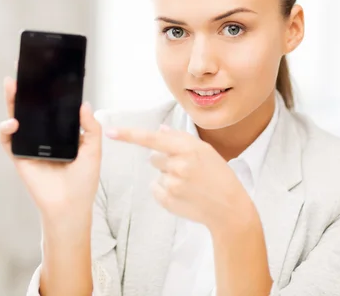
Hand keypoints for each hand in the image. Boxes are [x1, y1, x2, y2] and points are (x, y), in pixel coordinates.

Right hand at [0, 63, 101, 221]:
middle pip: (32, 107)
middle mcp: (44, 135)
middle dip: (26, 89)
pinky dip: (6, 130)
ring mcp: (30, 145)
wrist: (70, 206)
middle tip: (22, 69)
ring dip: (12, 101)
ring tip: (12, 85)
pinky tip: (13, 122)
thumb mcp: (94, 150)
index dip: (48, 90)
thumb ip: (91, 127)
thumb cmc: (84, 180)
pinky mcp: (19, 157)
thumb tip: (85, 104)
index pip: (52, 106)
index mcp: (61, 132)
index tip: (47, 70)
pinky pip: (8, 140)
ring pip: (17, 117)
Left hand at [106, 124, 252, 232]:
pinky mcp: (167, 200)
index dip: (129, 135)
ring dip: (168, 176)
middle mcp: (178, 166)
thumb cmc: (219, 176)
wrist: (229, 208)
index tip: (110, 132)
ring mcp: (172, 185)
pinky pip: (157, 188)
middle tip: (187, 170)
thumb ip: (181, 138)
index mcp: (188, 149)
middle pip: (154, 157)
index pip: (152, 139)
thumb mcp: (206, 151)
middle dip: (166, 161)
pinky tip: (184, 194)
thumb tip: (160, 130)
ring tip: (189, 184)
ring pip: (157, 174)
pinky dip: (167, 190)